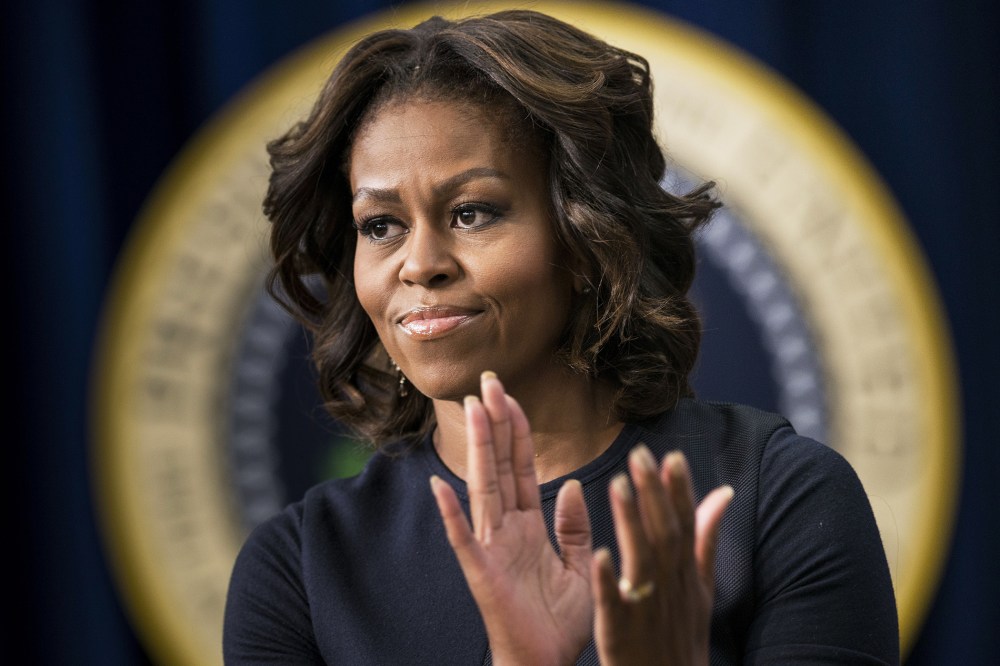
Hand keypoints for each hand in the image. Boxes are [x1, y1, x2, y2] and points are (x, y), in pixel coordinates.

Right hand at [430, 372, 593, 665]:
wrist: (547, 665)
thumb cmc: (560, 624)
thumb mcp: (579, 565)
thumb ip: (573, 525)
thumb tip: (572, 483)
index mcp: (528, 526)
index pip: (520, 466)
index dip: (515, 430)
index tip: (509, 395)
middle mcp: (505, 529)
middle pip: (498, 465)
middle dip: (494, 423)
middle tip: (488, 381)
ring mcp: (490, 549)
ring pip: (482, 488)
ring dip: (476, 448)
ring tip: (472, 410)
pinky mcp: (482, 574)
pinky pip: (464, 540)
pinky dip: (450, 513)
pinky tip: (439, 487)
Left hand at [591, 446, 733, 665]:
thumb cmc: (681, 638)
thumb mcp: (702, 589)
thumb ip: (706, 540)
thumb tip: (722, 492)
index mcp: (687, 574)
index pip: (686, 523)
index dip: (680, 490)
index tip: (671, 455)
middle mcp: (671, 587)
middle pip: (665, 534)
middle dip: (654, 494)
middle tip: (640, 454)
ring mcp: (647, 610)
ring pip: (641, 561)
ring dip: (631, 523)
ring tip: (618, 486)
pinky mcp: (621, 632)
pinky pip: (615, 604)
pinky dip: (610, 581)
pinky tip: (600, 555)